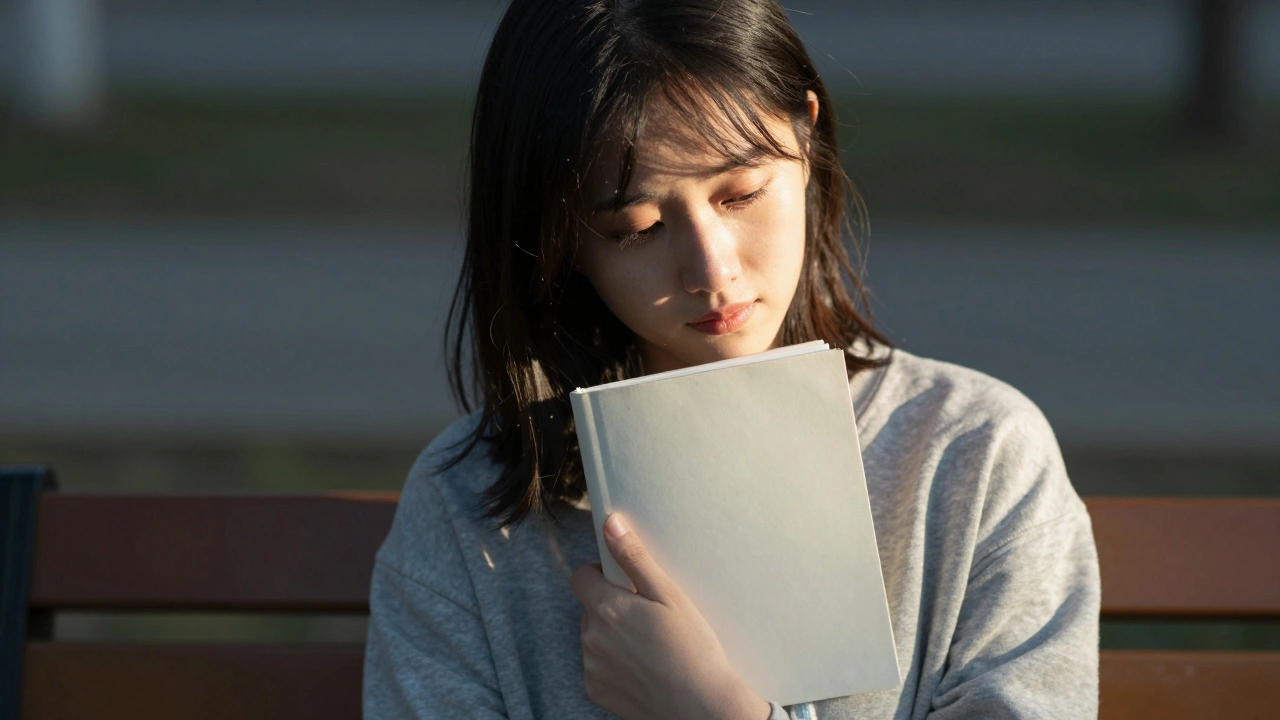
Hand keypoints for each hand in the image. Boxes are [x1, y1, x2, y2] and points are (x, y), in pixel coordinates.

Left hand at [570, 513, 770, 719]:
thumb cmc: (693, 649)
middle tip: (649, 618)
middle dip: (611, 606)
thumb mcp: (669, 595)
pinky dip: (614, 664)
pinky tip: (644, 669)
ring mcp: (591, 667)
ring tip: (651, 647)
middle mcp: (591, 637)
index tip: (628, 585)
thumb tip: (610, 523)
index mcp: (607, 608)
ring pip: (594, 637)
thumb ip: (634, 558)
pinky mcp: (595, 690)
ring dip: (612, 635)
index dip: (602, 575)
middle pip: (590, 608)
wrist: (702, 709)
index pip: (581, 577)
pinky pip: (597, 666)